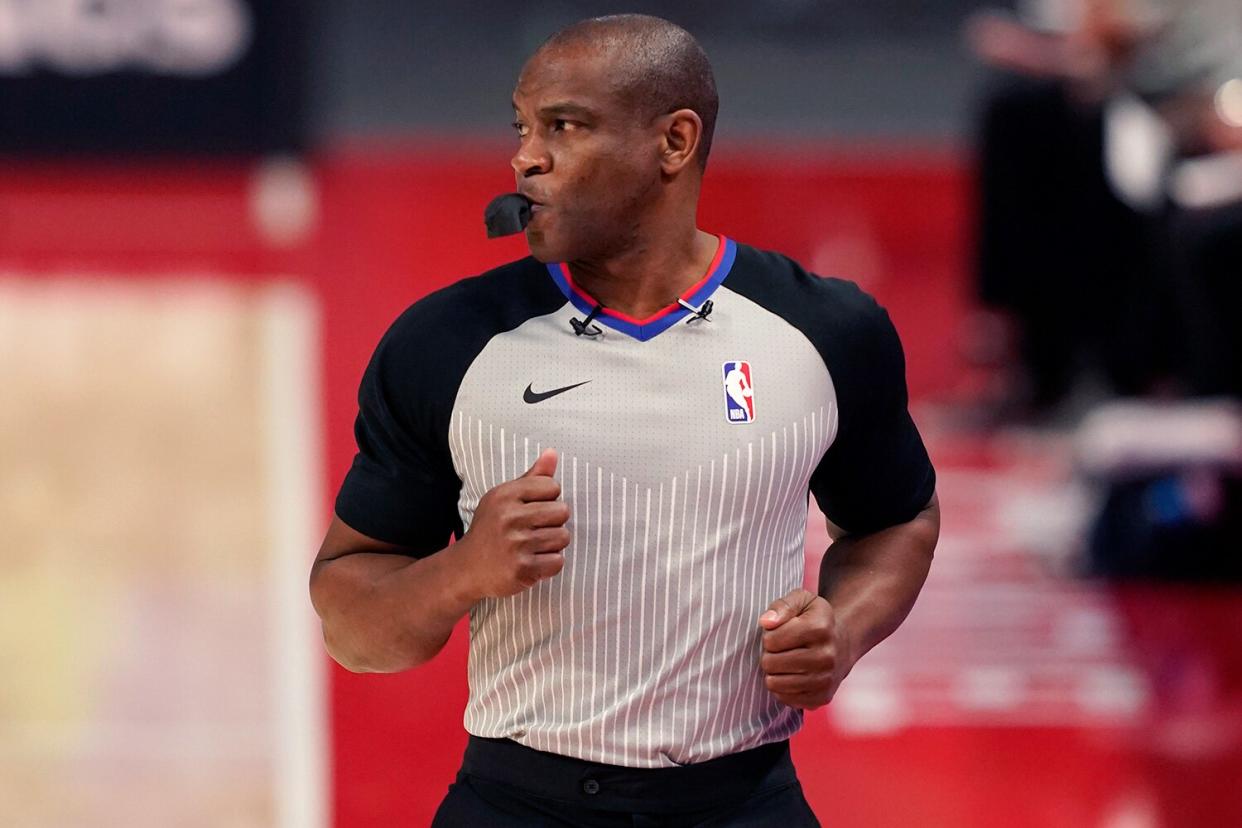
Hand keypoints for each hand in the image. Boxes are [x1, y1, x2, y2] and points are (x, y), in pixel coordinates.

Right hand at [454, 447, 570, 598]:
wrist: (467, 568)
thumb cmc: (491, 529)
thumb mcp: (504, 499)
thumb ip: (532, 477)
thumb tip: (552, 453)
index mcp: (505, 495)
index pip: (552, 487)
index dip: (549, 499)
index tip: (533, 510)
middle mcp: (509, 517)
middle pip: (562, 511)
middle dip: (553, 522)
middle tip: (535, 530)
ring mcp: (515, 544)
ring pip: (563, 537)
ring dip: (553, 544)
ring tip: (533, 547)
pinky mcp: (522, 568)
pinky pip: (557, 561)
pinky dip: (549, 565)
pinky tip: (533, 562)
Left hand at [758, 589, 852, 709]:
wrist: (842, 644)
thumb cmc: (814, 619)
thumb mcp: (801, 601)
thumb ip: (782, 606)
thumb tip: (766, 622)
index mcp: (820, 628)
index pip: (770, 640)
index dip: (768, 635)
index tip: (778, 633)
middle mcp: (826, 656)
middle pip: (771, 663)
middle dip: (768, 654)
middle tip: (779, 649)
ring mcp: (825, 680)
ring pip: (775, 683)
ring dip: (773, 672)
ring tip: (783, 661)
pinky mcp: (822, 698)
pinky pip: (785, 698)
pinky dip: (781, 688)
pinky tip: (790, 675)